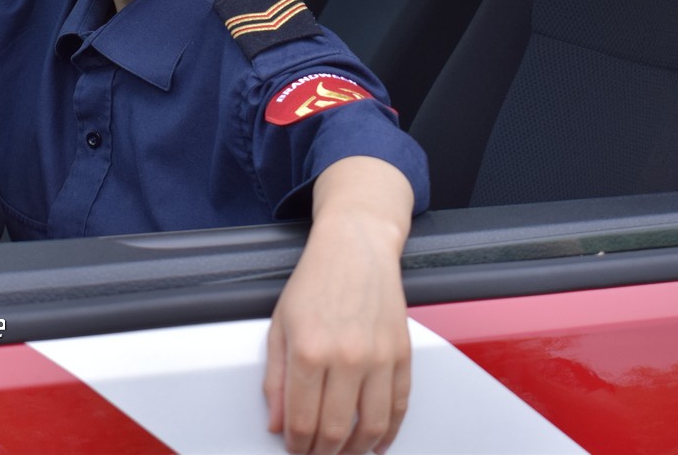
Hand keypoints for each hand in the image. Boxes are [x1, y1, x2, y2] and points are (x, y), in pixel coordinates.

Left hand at [265, 157, 411, 454]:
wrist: (356, 244)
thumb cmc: (317, 278)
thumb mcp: (280, 325)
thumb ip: (276, 379)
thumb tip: (277, 422)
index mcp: (309, 350)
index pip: (302, 422)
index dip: (297, 445)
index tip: (295, 447)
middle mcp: (346, 356)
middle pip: (336, 431)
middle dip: (323, 452)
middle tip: (317, 452)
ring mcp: (379, 356)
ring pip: (371, 427)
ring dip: (356, 448)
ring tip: (345, 450)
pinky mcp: (402, 353)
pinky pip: (400, 405)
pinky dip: (389, 431)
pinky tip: (378, 440)